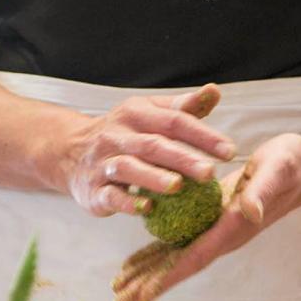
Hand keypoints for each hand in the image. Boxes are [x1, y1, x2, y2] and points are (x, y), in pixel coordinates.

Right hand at [60, 83, 235, 216]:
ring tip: (178, 187)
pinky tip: (148, 208)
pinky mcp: (94, 190)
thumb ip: (184, 107)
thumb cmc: (126, 133)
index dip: (203, 135)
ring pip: (128, 168)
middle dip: (182, 158)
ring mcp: (103, 163)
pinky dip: (128, 202)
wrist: (70, 152)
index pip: (174, 121)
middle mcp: (118, 136)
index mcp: (136, 114)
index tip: (230, 151)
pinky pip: (110, 196)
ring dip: (153, 178)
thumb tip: (213, 91)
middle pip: (153, 145)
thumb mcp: (149, 113)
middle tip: (209, 173)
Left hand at [111, 133, 300, 300]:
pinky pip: (179, 241)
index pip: (195, 258)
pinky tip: (137, 261)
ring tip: (119, 289)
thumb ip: (262, 192)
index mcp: (233, 227)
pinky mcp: (211, 220)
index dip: (168, 277)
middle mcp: (222, 236)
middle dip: (148, 286)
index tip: (143, 296)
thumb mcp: (277, 171)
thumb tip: (249, 212)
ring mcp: (216, 231)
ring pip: (175, 257)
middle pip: (178, 267)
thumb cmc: (290, 166)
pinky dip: (156, 253)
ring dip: (147, 274)